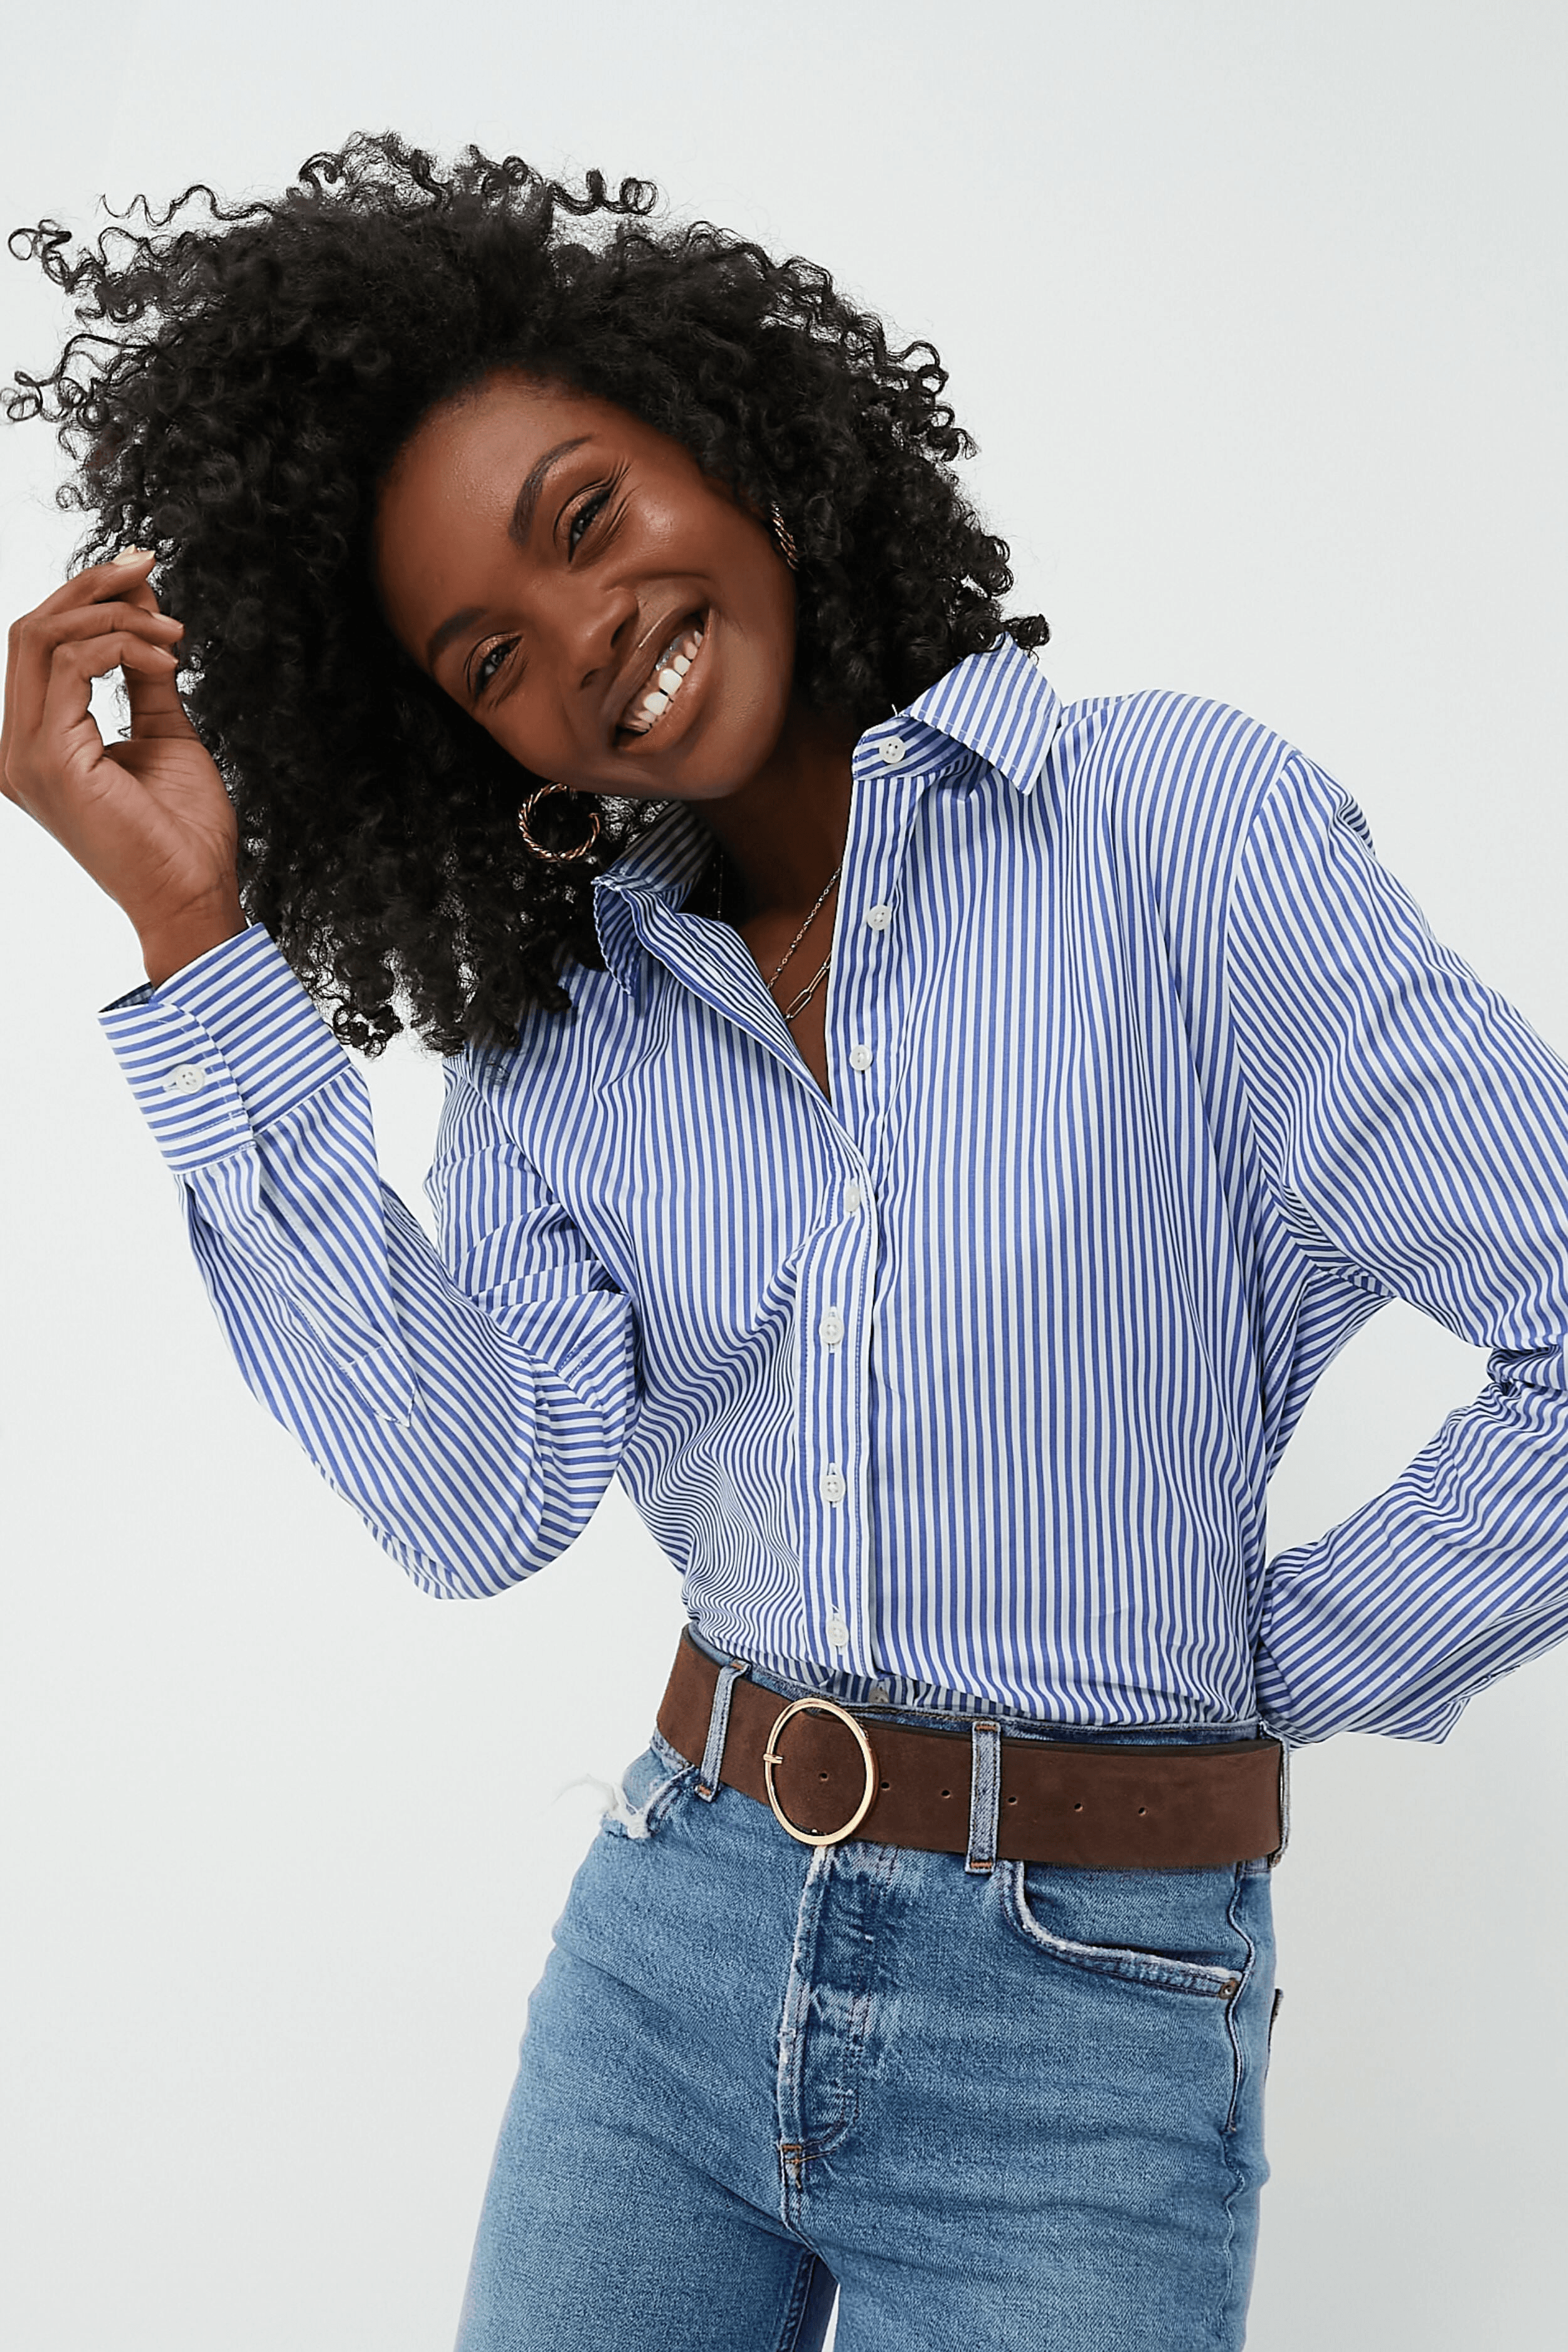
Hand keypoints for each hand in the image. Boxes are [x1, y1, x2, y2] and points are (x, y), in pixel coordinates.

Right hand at [2, 551, 245, 983]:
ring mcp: (26, 756)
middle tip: (148, 564)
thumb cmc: (183, 834)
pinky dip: (122, 646)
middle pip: (31, 629)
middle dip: (92, 587)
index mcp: (37, 744)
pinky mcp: (51, 760)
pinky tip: (166, 659)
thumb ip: (144, 674)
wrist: (194, 897)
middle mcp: (17, 748)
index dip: (86, 597)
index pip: (39, 645)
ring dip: (116, 617)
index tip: (140, 570)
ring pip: (45, 638)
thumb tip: (142, 610)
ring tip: (173, 634)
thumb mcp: (164, 734)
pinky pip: (72, 666)